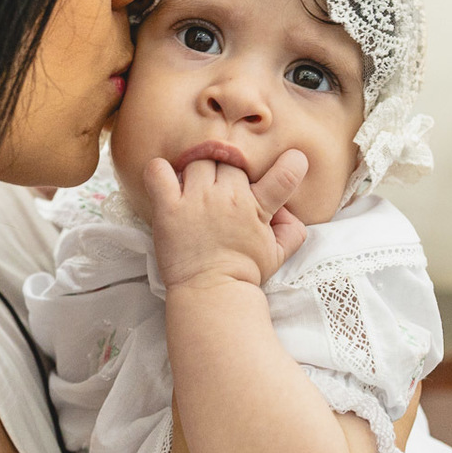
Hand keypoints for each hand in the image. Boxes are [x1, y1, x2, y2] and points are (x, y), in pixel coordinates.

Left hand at [144, 148, 308, 288]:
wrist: (211, 293)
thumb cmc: (243, 272)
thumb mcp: (278, 254)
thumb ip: (292, 229)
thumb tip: (288, 208)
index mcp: (258, 208)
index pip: (284, 176)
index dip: (291, 164)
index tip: (292, 159)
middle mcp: (229, 198)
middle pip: (229, 162)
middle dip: (226, 174)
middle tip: (220, 194)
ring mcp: (197, 200)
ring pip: (199, 163)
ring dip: (196, 174)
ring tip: (194, 194)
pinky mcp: (169, 208)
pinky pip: (159, 172)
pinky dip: (161, 171)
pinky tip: (167, 182)